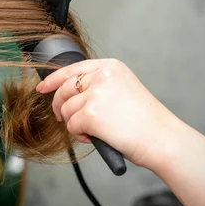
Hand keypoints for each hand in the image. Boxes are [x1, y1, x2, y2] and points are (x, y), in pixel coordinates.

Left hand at [36, 59, 181, 168]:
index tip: (42, 87)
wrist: (162, 139)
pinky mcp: (90, 114)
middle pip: (63, 90)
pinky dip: (80, 135)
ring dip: (74, 124)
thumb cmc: (145, 121)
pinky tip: (96, 137)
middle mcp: (101, 76)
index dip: (53, 79)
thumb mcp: (123, 89)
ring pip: (66, 110)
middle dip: (60, 106)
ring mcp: (95, 94)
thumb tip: (69, 92)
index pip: (72, 69)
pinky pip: (71, 126)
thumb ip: (99, 85)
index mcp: (110, 67)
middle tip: (63, 119)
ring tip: (94, 131)